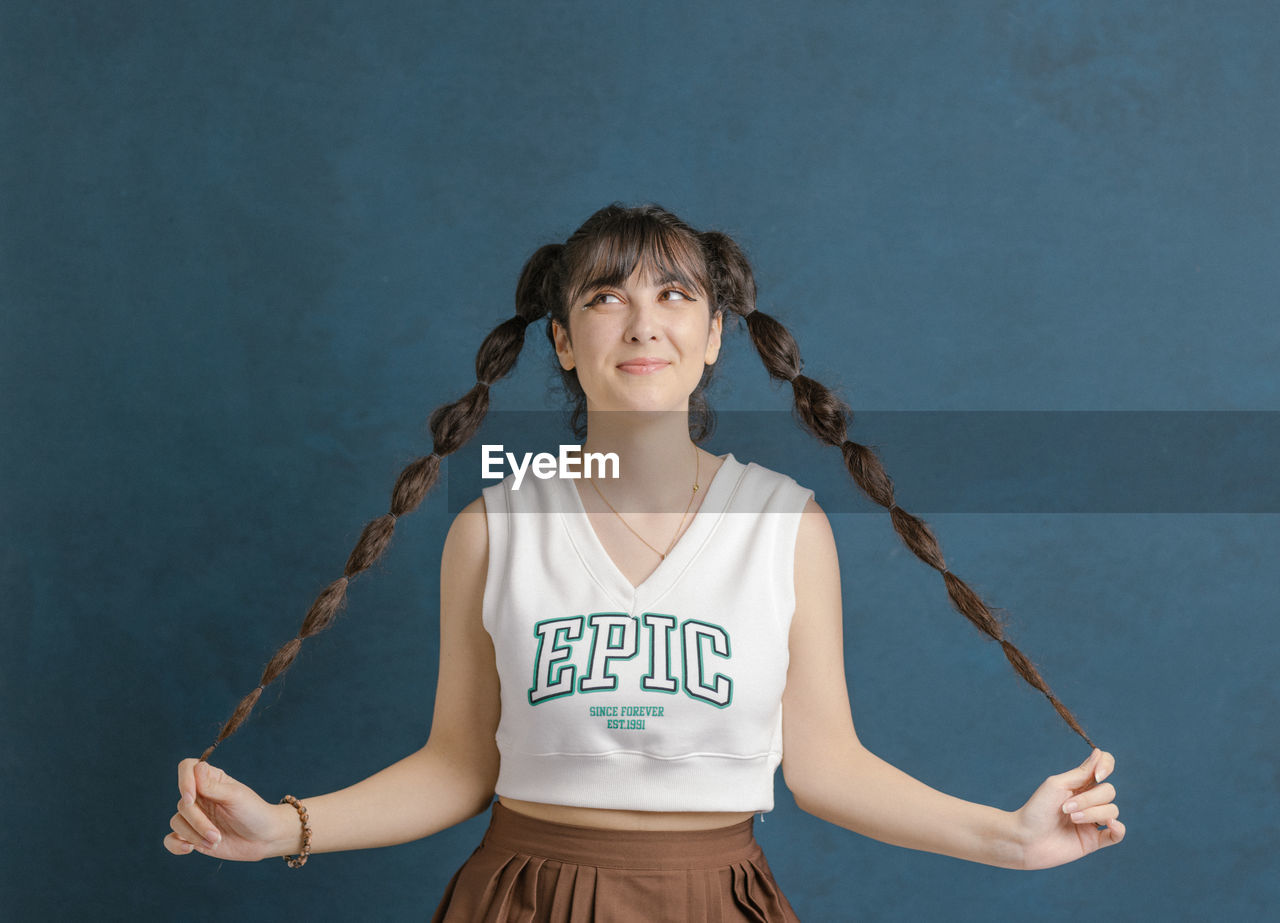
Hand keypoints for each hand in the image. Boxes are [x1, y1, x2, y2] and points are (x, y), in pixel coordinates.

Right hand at [163, 758, 291, 861]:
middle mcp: (200, 796)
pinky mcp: (192, 835)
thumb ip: (213, 786)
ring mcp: (195, 816)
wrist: (264, 839)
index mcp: (211, 779)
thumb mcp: (236, 797)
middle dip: (198, 822)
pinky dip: (175, 845)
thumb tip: (196, 768)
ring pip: (177, 822)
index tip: (191, 799)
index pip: (187, 768)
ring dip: (194, 836)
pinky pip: (171, 839)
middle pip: (183, 803)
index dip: (184, 781)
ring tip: (216, 841)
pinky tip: (189, 849)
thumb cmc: (254, 812)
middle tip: (217, 834)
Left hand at [1013, 748, 1125, 869]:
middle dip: (1089, 799)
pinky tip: (1110, 824)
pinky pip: (1118, 834)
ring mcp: (1092, 821)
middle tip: (1066, 808)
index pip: (1104, 767)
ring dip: (1092, 813)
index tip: (1098, 775)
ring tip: (1071, 818)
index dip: (1106, 766)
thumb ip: (1081, 772)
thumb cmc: (1037, 809)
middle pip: (1108, 792)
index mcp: (1079, 784)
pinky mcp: (1094, 841)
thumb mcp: (1057, 785)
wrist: (1025, 839)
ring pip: (1112, 811)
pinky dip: (1118, 828)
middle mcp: (1089, 801)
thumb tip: (1100, 752)